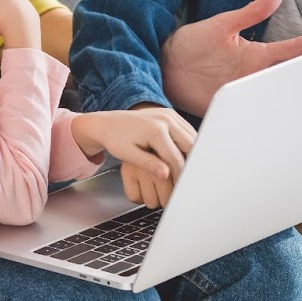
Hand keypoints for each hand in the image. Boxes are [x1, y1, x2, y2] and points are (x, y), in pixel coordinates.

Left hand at [72, 105, 195, 209]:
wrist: (108, 123)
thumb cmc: (115, 140)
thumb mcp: (129, 155)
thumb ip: (148, 164)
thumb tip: (166, 175)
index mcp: (155, 130)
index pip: (175, 157)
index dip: (180, 174)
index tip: (182, 186)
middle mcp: (165, 119)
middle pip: (189, 144)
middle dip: (192, 163)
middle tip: (192, 179)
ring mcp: (169, 114)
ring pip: (191, 136)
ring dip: (193, 152)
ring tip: (192, 169)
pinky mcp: (170, 113)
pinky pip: (186, 130)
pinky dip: (189, 143)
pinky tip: (187, 156)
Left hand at [161, 0, 301, 115]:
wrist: (162, 68)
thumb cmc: (190, 44)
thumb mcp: (221, 24)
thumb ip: (249, 12)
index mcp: (258, 54)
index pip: (296, 49)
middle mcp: (256, 76)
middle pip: (295, 77)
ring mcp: (245, 94)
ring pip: (279, 98)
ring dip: (301, 101)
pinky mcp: (231, 109)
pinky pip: (255, 116)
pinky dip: (271, 121)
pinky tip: (287, 127)